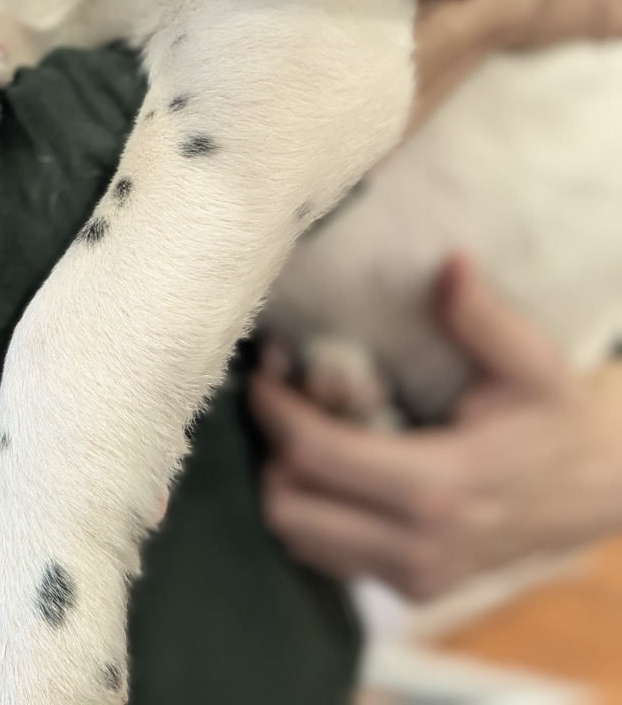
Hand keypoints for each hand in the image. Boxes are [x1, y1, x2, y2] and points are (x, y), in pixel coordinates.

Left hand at [250, 256, 621, 600]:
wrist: (602, 489)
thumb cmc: (556, 416)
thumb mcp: (532, 360)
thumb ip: (481, 315)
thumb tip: (449, 263)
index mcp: (444, 485)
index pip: (319, 457)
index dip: (276, 412)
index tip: (265, 372)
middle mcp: (422, 546)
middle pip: (291, 508)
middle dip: (272, 448)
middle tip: (281, 396)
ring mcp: (416, 578)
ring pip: (300, 539)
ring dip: (287, 481)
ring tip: (304, 426)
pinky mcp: (414, 590)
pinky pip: (328, 556)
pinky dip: (314, 510)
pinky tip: (334, 463)